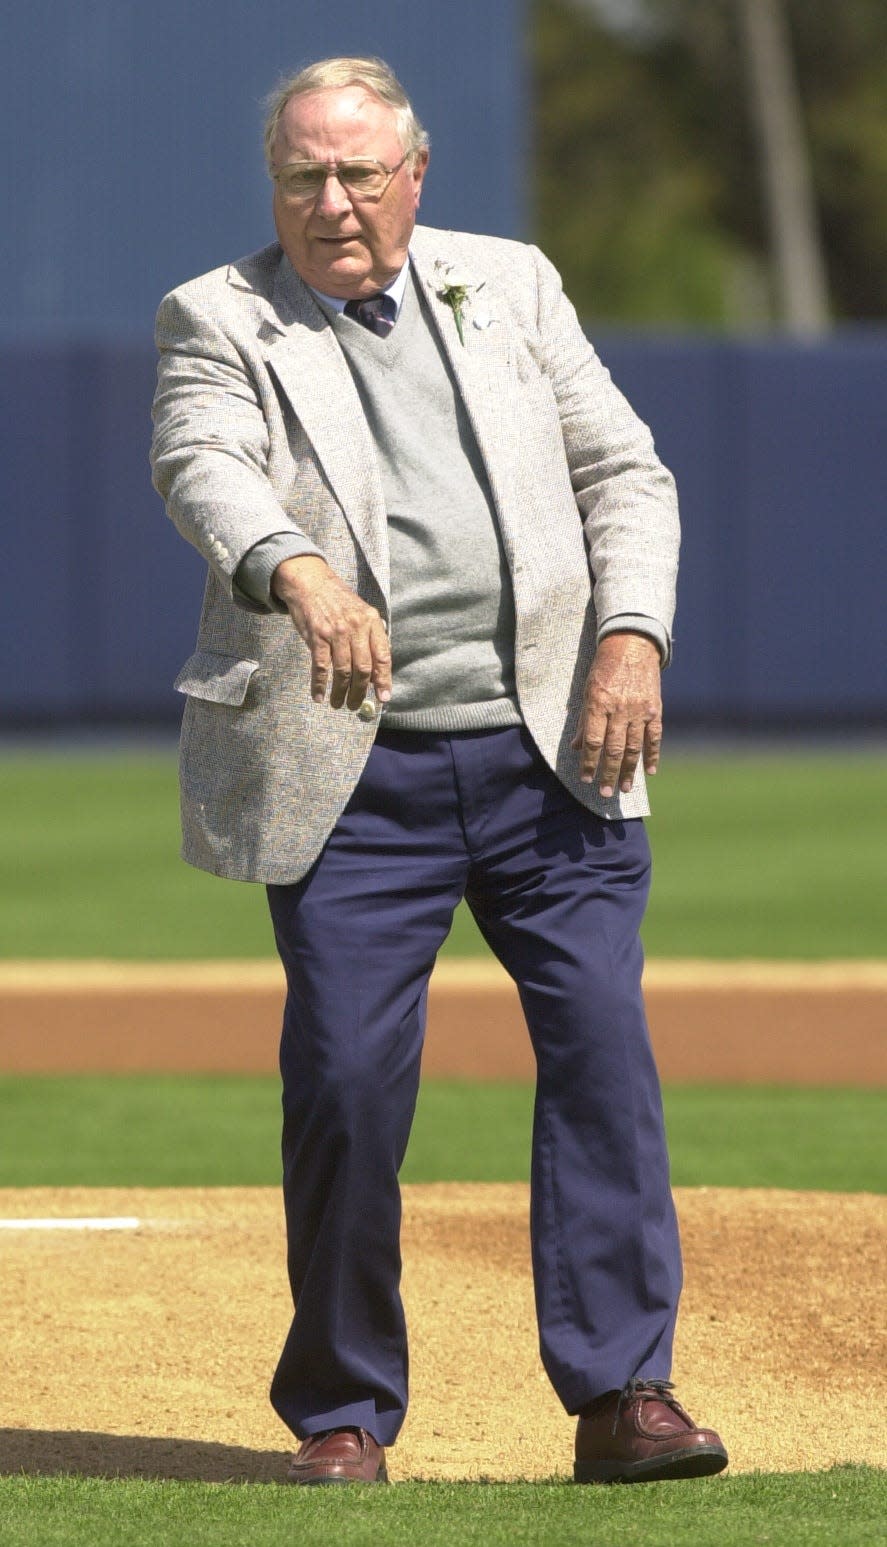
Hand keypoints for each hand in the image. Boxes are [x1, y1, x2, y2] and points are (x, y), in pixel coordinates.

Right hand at [272, 556, 391, 710]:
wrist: (311, 582)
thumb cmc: (337, 602)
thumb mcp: (360, 613)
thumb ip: (369, 639)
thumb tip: (375, 674)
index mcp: (371, 622)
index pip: (383, 656)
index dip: (384, 680)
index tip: (384, 697)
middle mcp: (356, 627)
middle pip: (363, 668)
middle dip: (359, 692)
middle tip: (354, 705)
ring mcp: (336, 631)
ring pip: (343, 671)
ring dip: (340, 692)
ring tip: (338, 703)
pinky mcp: (317, 636)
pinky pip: (320, 667)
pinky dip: (319, 685)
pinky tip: (319, 696)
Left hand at [570, 633, 662, 796]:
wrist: (632, 645)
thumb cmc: (604, 668)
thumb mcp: (587, 691)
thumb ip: (584, 721)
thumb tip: (577, 747)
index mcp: (598, 704)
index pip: (593, 742)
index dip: (589, 763)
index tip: (586, 779)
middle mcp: (619, 709)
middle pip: (613, 749)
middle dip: (608, 773)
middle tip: (605, 793)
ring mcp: (639, 709)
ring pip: (633, 747)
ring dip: (629, 770)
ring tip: (625, 788)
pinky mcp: (655, 708)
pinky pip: (654, 736)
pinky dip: (652, 755)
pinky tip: (649, 771)